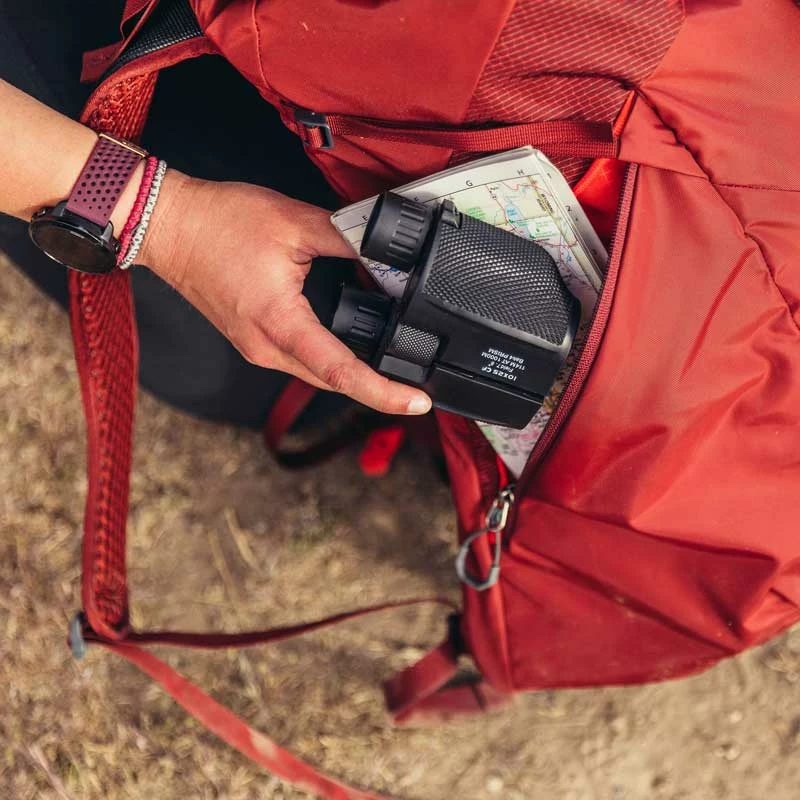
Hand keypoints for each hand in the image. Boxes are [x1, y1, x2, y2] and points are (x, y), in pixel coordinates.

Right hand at [139, 170, 431, 415]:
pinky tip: (354, 355)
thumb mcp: (297, 222)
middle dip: (379, 392)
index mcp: (280, 323)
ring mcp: (258, 349)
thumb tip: (384, 257)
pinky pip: (301, 363)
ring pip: (317, 376)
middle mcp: (267, 348)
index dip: (384, 392)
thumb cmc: (221, 222)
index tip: (418, 401)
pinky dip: (331, 364)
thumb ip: (348, 241)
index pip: (342, 371)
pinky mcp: (254, 341)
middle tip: (419, 392)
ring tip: (396, 378)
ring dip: (355, 380)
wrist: (170, 226)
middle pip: (334, 382)